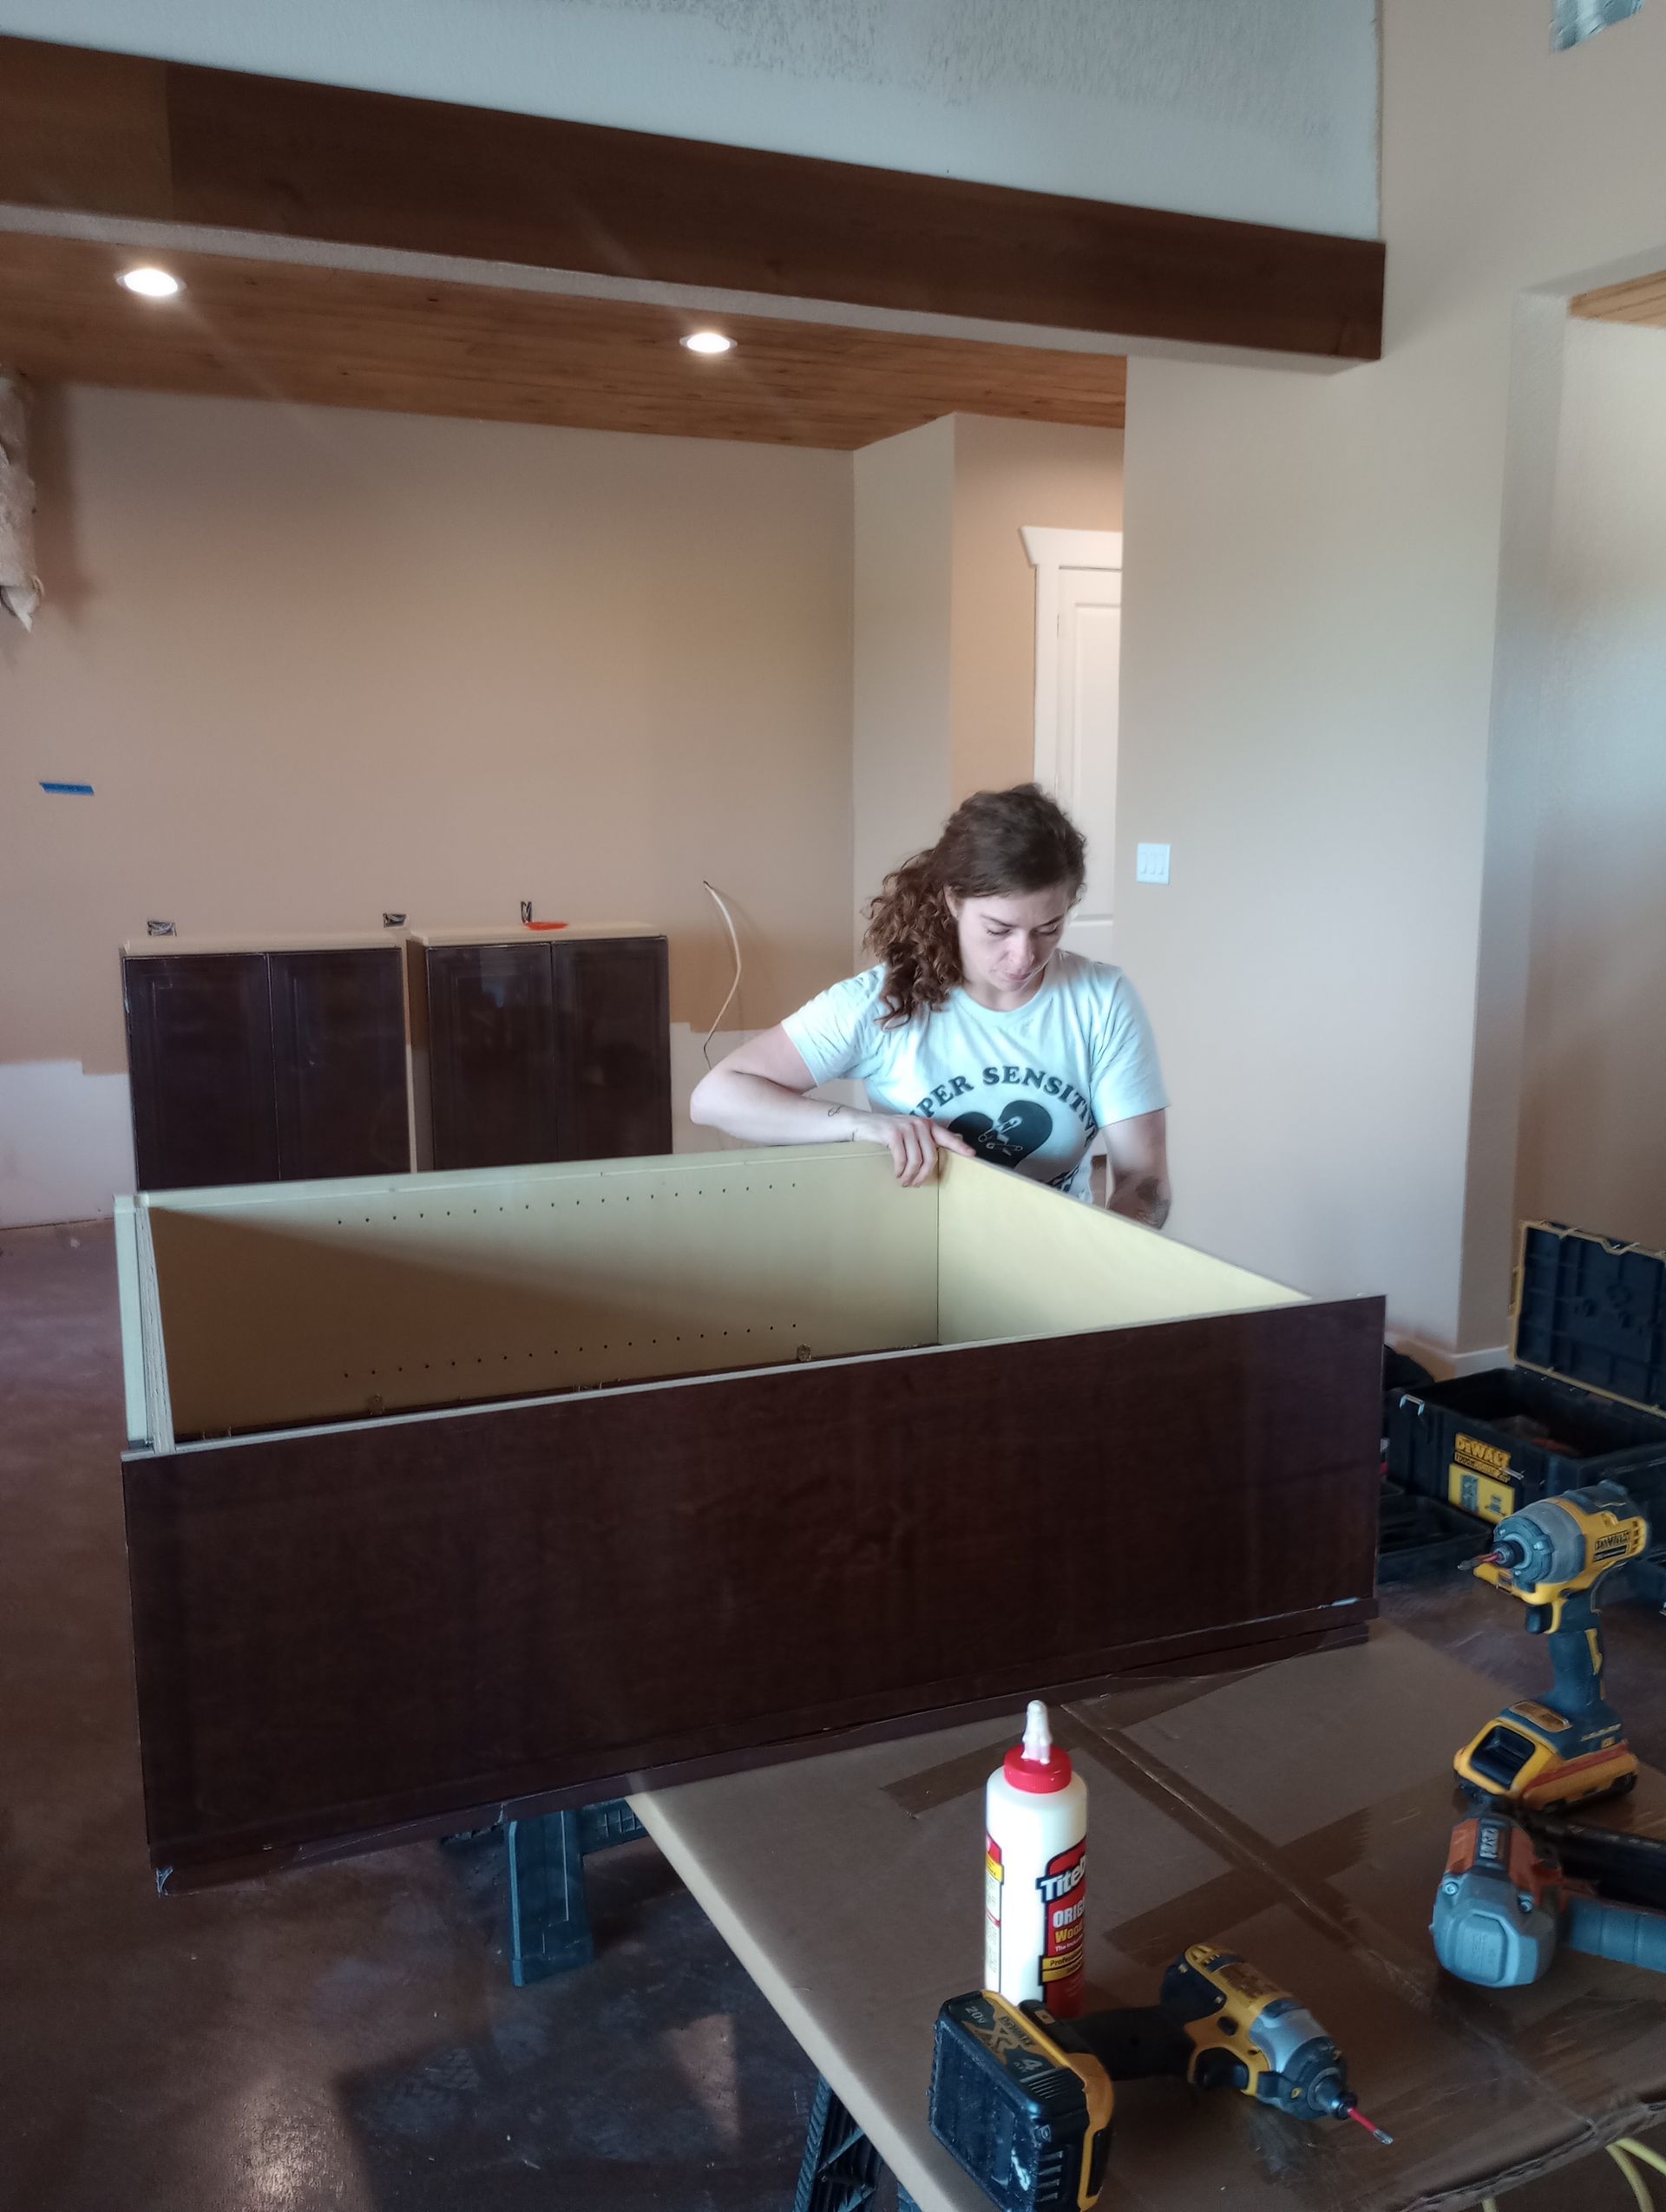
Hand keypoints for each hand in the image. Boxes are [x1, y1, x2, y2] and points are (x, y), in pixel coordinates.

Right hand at [848, 1110, 975, 1187]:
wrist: (860, 1123)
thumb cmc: (885, 1133)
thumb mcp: (907, 1134)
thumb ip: (921, 1141)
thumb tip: (936, 1157)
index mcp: (926, 1125)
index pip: (946, 1137)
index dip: (960, 1146)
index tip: (972, 1154)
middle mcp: (919, 1124)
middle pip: (931, 1157)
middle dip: (924, 1175)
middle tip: (915, 1185)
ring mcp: (906, 1127)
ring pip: (916, 1161)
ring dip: (910, 1176)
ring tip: (904, 1182)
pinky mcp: (893, 1133)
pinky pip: (902, 1159)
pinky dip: (899, 1170)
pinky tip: (896, 1174)